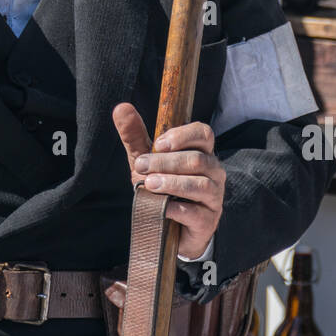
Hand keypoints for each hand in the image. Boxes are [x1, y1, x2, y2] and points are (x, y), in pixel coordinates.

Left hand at [112, 102, 224, 259]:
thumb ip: (134, 135)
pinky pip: (196, 213)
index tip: (158, 143)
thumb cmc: (161, 188)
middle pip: (197, 159)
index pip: (204, 133)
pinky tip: (163, 207)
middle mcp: (213, 172)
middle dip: (166, 162)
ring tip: (150, 184)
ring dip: (172, 183)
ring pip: (200, 184)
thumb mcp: (145, 160)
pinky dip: (178, 208)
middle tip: (141, 166)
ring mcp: (214, 197)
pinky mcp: (208, 221)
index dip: (183, 135)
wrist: (168, 229)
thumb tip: (121, 107)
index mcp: (201, 152)